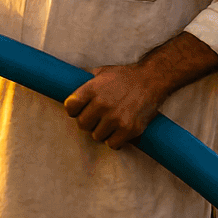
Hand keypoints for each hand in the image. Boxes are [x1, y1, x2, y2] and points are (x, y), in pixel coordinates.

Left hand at [63, 31, 217, 149]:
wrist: (152, 80)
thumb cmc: (124, 76)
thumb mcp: (101, 73)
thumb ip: (85, 83)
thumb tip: (65, 87)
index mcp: (92, 89)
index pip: (70, 107)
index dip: (73, 110)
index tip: (79, 110)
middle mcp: (102, 104)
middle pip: (82, 124)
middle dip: (88, 122)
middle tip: (97, 117)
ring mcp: (116, 118)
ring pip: (96, 136)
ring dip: (102, 131)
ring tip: (110, 122)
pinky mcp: (129, 129)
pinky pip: (112, 144)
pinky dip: (114, 140)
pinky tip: (118, 131)